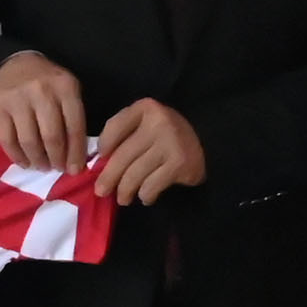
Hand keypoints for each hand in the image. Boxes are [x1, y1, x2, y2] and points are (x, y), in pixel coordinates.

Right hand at [0, 47, 89, 170]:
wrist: (16, 65)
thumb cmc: (48, 84)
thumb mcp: (68, 92)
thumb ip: (74, 118)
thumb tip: (76, 158)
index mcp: (65, 87)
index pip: (74, 126)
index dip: (76, 153)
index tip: (75, 170)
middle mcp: (41, 91)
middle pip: (51, 136)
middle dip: (57, 159)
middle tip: (58, 168)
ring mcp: (17, 99)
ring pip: (29, 141)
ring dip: (37, 160)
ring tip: (42, 166)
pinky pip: (7, 140)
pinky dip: (17, 157)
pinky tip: (25, 162)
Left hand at [90, 98, 207, 203]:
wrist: (209, 142)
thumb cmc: (167, 136)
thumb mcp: (146, 124)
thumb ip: (124, 134)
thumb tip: (98, 162)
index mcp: (146, 108)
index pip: (114, 127)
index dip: (104, 146)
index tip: (100, 159)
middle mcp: (158, 122)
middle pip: (122, 155)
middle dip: (108, 177)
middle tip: (101, 191)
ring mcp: (170, 143)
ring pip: (135, 174)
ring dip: (125, 191)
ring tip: (123, 198)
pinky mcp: (179, 164)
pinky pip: (151, 186)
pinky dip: (145, 195)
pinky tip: (146, 196)